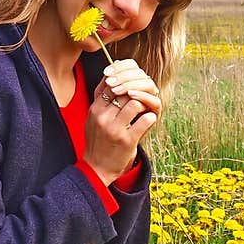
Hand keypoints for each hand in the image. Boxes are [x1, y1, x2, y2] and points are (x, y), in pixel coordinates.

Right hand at [82, 62, 161, 186]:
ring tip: (147, 108)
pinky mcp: (127, 141)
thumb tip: (110, 74)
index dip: (126, 82)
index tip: (134, 86)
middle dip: (138, 91)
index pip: (112, 84)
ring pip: (136, 103)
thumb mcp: (93, 117)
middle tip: (145, 95)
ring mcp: (115, 129)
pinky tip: (149, 120)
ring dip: (145, 104)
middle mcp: (103, 117)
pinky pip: (145, 120)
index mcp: (95, 109)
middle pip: (125, 91)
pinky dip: (150, 118)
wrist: (96, 168)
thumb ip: (101, 98)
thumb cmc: (97, 141)